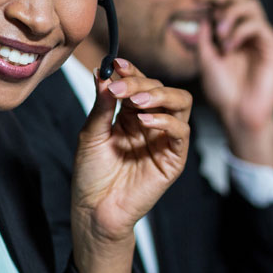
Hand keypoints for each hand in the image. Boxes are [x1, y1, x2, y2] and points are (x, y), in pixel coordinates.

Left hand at [70, 58, 190, 272]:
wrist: (94, 208)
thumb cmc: (91, 173)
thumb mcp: (91, 133)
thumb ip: (101, 105)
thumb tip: (104, 74)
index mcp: (129, 114)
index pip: (139, 83)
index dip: (130, 71)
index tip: (115, 64)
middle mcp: (149, 122)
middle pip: (160, 88)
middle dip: (140, 83)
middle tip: (121, 87)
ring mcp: (163, 139)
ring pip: (179, 103)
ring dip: (159, 95)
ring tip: (136, 101)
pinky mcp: (173, 158)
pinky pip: (180, 131)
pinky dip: (166, 120)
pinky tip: (146, 120)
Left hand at [198, 0, 272, 165]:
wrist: (238, 115)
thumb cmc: (222, 91)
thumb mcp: (205, 59)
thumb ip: (204, 36)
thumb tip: (203, 12)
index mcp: (232, 34)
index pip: (227, 3)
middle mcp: (248, 33)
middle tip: (208, 7)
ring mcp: (262, 38)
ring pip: (251, 5)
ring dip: (230, 14)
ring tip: (220, 35)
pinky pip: (258, 25)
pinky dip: (240, 31)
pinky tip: (229, 47)